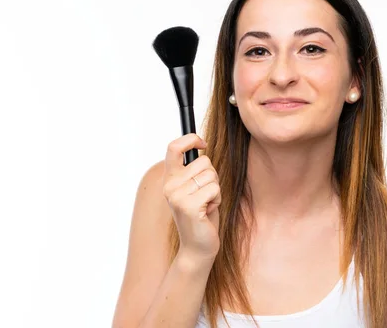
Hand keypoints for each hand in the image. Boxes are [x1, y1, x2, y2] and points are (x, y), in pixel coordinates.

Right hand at [163, 134, 220, 262]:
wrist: (197, 246)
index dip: (190, 139)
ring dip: (215, 190)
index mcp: (170, 179)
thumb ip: (193, 171)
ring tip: (206, 205)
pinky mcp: (189, 206)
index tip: (202, 143)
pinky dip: (217, 199)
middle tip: (205, 195)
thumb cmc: (201, 215)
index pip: (173, 148)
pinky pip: (214, 189)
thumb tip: (201, 147)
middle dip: (212, 177)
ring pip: (211, 175)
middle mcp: (170, 186)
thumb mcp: (194, 189)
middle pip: (205, 162)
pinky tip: (207, 212)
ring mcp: (178, 196)